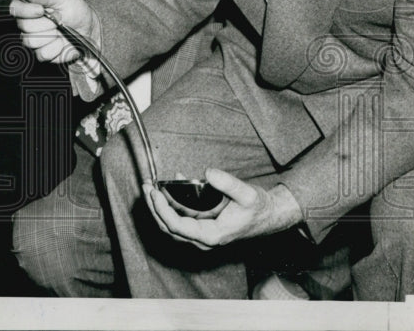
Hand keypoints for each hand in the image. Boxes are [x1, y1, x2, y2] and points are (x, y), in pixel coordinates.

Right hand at [8, 0, 94, 63]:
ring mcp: (35, 40)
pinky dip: (57, 48)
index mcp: (30, 8)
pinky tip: (62, 42)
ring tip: (60, 31)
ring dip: (50, 36)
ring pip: (31, 41)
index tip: (41, 10)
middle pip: (24, 26)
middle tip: (58, 19)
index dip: (25, 11)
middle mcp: (28, 25)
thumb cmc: (75, 10)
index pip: (15, 9)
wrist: (90, 28)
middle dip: (45, 23)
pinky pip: (42, 54)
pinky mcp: (43, 54)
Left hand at [143, 170, 303, 249]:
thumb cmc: (258, 208)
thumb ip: (228, 184)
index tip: (154, 193)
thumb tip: (208, 173)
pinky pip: (179, 218)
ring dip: (158, 207)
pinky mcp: (201, 227)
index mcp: (211, 235)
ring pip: (171, 225)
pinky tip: (170, 184)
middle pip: (168, 228)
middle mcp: (203, 239)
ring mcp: (201, 235)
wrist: (269, 215)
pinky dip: (170, 204)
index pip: (177, 227)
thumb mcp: (247, 194)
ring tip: (149, 187)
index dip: (161, 210)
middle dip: (153, 208)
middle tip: (145, 187)